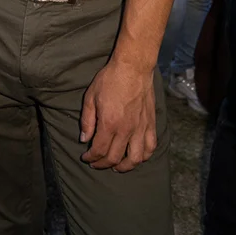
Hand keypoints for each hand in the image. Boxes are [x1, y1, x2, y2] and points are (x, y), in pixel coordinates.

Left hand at [79, 57, 157, 171]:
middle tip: (97, 163)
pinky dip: (144, 156)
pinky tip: (136, 156)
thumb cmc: (110, 80)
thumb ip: (87, 121)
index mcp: (109, 123)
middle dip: (103, 164)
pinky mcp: (150, 124)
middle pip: (115, 158)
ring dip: (125, 167)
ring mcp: (140, 128)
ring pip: (135, 158)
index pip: (99, 151)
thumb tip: (84, 139)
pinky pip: (150, 147)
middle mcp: (126, 129)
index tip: (86, 158)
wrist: (133, 68)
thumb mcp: (90, 97)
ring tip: (117, 166)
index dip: (91, 158)